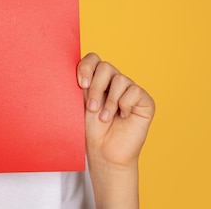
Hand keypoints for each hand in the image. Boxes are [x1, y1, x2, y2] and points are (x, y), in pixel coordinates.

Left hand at [78, 53, 154, 169]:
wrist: (103, 151)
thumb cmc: (89, 128)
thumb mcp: (79, 102)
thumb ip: (79, 83)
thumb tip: (66, 65)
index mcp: (97, 79)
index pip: (93, 59)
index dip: (86, 67)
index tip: (80, 84)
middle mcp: (114, 81)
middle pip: (106, 66)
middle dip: (95, 88)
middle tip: (92, 107)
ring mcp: (130, 90)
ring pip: (120, 79)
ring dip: (109, 101)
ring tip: (105, 118)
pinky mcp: (144, 101)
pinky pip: (135, 91)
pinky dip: (125, 105)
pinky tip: (123, 116)